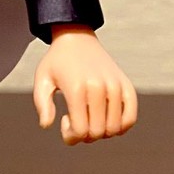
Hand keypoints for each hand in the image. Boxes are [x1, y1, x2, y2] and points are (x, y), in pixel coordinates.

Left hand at [33, 26, 137, 144]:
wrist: (77, 38)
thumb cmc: (57, 62)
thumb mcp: (43, 79)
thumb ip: (42, 104)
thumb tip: (47, 125)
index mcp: (77, 88)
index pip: (80, 131)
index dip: (71, 136)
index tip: (65, 121)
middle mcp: (99, 87)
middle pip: (98, 132)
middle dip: (85, 135)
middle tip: (77, 119)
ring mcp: (115, 86)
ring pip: (115, 129)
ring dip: (101, 132)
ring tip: (91, 118)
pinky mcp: (127, 86)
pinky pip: (131, 118)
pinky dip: (120, 127)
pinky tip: (107, 119)